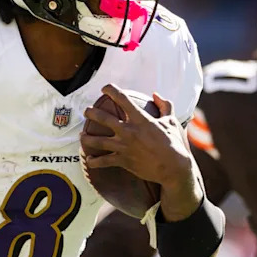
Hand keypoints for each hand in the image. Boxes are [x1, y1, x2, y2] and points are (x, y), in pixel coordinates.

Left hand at [81, 85, 201, 220]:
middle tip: (87, 111)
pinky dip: (94, 161)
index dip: (111, 90)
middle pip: (103, 118)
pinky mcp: (123, 161)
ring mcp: (124, 147)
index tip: (105, 88)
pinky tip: (89, 160)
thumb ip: (165, 105)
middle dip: (91, 112)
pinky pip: (104, 161)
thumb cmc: (174, 143)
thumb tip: (156, 95)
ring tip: (82, 135)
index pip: (123, 99)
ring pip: (98, 141)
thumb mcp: (171, 121)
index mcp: (141, 119)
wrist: (173, 168)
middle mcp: (129, 131)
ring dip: (87, 137)